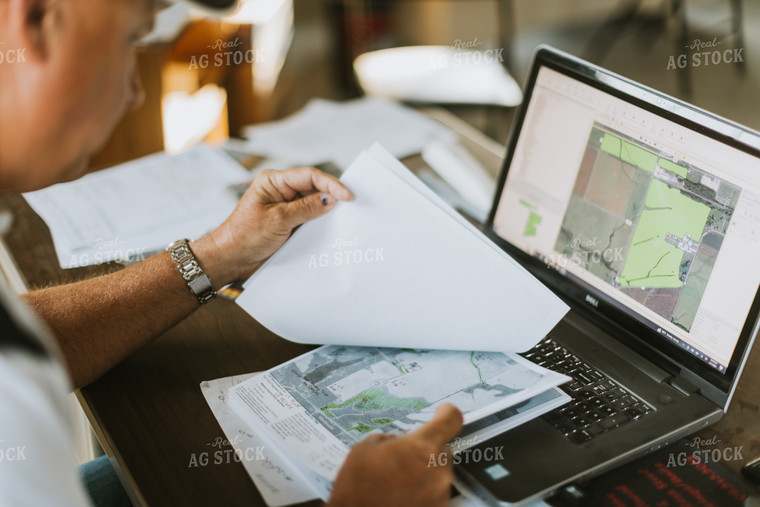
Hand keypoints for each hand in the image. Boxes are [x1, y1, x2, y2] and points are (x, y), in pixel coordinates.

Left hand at [191, 167, 352, 286]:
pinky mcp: (288, 223)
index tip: (348, 197)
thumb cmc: (244, 236)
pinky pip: (310, 219)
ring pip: (314, 204)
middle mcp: (281, 191)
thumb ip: (306, 208)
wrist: (229, 258)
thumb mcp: (278, 220)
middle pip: (314, 188)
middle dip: (333, 196)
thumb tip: (331, 198)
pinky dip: (321, 223)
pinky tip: (333, 229)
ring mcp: (285, 207)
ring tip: (347, 218)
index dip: (331, 184)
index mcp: (274, 181)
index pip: (309, 176)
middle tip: (354, 206)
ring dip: (328, 211)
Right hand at [327, 404, 463, 506]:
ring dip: (423, 472)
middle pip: (442, 450)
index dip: (447, 412)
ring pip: (438, 472)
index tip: (444, 412)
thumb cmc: (356, 490)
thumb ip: (390, 439)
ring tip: (397, 481)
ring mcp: (440, 493)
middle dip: (425, 451)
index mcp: (421, 448)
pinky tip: (402, 494)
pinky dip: (422, 491)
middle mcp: (437, 470)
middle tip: (403, 459)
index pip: (451, 420)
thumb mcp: (365, 449)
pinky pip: (435, 492)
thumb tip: (398, 441)